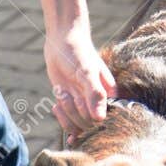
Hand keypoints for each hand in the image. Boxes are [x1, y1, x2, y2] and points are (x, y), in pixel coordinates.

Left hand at [45, 22, 115, 139]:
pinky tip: (55, 106)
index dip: (90, 117)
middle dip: (74, 112)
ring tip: (61, 93)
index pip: (104, 120)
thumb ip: (95, 95)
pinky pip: (69, 122)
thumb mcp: (87, 72)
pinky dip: (61, 118)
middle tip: (66, 93)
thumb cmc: (78, 53)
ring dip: (66, 112)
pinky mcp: (72, 104)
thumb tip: (100, 119)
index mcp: (110, 96)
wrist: (63, 40)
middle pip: (89, 125)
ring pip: (78, 125)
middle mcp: (100, 103)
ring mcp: (85, 104)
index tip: (79, 99)